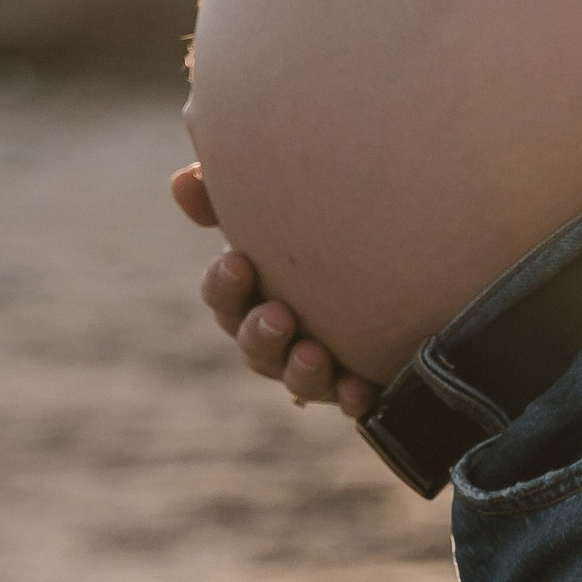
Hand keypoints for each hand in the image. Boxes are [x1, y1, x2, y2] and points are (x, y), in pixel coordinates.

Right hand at [172, 164, 373, 417]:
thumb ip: (229, 192)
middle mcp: (278, 334)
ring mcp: (315, 364)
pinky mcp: (355, 382)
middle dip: (260, 333)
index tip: (238, 262)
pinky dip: (351, 396)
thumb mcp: (280, 207)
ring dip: (301, 370)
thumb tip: (183, 182)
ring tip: (314, 354)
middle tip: (278, 315)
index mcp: (252, 292)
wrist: (398, 268)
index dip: (224, 284)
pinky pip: (349, 399)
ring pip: (296, 379)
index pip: (223, 295)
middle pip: (254, 344)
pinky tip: (361, 388)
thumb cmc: (321, 227)